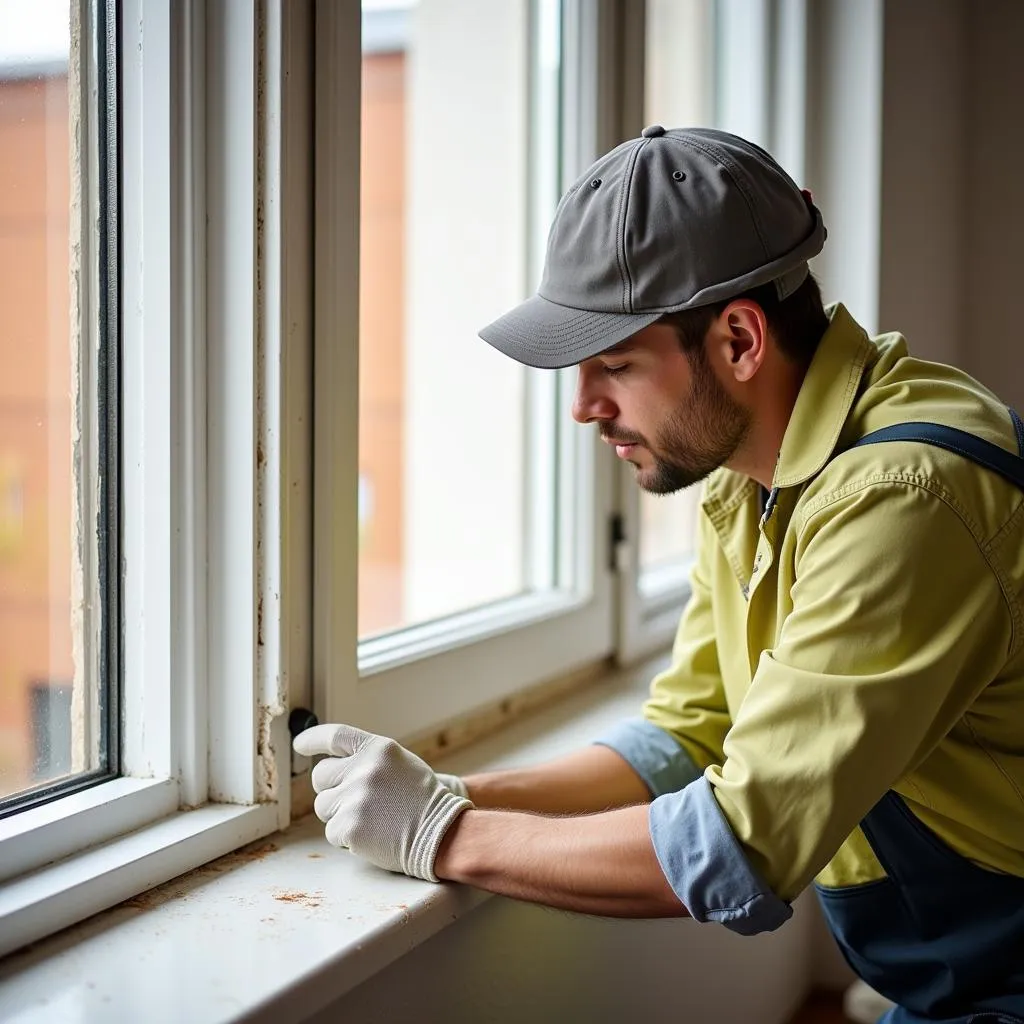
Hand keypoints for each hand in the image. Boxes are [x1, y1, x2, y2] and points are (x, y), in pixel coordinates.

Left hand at [292, 723, 472, 881]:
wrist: (442, 833)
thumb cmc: (423, 801)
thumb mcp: (400, 765)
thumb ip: (368, 760)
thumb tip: (334, 765)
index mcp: (378, 749)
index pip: (335, 735)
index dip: (313, 739)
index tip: (299, 744)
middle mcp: (363, 769)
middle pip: (321, 776)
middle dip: (333, 790)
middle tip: (357, 801)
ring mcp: (355, 798)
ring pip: (323, 806)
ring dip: (339, 815)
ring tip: (370, 819)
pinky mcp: (349, 826)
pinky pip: (332, 832)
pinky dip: (346, 838)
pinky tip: (372, 835)